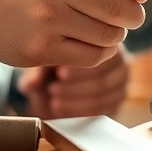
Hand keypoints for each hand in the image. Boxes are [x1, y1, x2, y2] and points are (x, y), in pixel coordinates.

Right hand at [0, 0, 150, 68]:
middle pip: (121, 6)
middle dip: (133, 14)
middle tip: (129, 14)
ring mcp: (46, 16)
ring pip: (111, 35)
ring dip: (116, 33)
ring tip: (102, 25)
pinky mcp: (42, 47)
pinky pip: (94, 56)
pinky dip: (101, 51)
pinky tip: (90, 40)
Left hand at [17, 48, 131, 118]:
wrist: (56, 79)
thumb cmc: (52, 62)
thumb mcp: (43, 60)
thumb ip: (38, 69)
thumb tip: (30, 84)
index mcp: (105, 39)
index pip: (101, 52)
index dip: (79, 65)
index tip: (59, 72)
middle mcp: (120, 59)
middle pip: (103, 76)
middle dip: (76, 86)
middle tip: (53, 89)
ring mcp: (121, 81)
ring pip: (103, 94)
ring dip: (75, 99)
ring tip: (53, 99)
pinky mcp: (118, 101)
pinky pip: (104, 109)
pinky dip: (79, 111)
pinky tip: (60, 108)